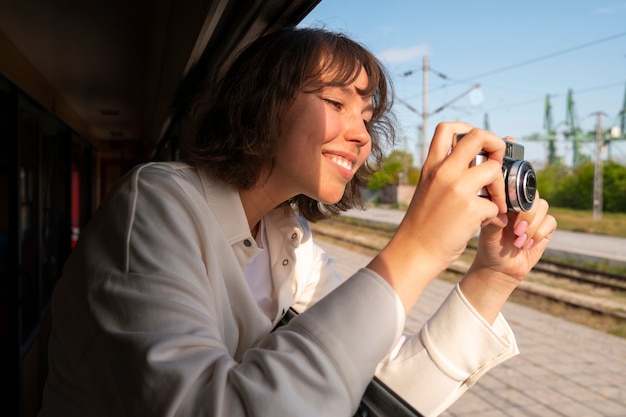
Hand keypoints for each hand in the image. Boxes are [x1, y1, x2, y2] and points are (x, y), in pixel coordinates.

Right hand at [400, 122, 508, 268]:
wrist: (414, 252)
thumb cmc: (423, 224)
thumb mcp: (429, 189)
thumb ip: (448, 173)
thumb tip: (480, 161)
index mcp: (432, 166)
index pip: (448, 127)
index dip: (468, 129)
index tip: (477, 145)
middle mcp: (443, 172)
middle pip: (479, 136)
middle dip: (497, 145)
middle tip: (498, 164)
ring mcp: (457, 189)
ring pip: (494, 170)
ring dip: (500, 187)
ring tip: (495, 202)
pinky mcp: (471, 210)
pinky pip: (495, 204)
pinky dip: (495, 214)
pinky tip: (484, 222)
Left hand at [460, 184, 556, 322]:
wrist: (500, 268)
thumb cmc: (490, 247)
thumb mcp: (488, 234)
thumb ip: (494, 221)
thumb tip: (500, 211)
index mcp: (506, 202)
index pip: (517, 188)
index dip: (517, 197)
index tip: (510, 211)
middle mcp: (521, 206)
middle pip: (533, 196)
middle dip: (527, 214)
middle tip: (516, 231)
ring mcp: (534, 216)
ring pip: (543, 207)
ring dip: (532, 226)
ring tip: (518, 241)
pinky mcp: (545, 228)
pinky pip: (550, 222)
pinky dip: (539, 234)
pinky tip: (526, 245)